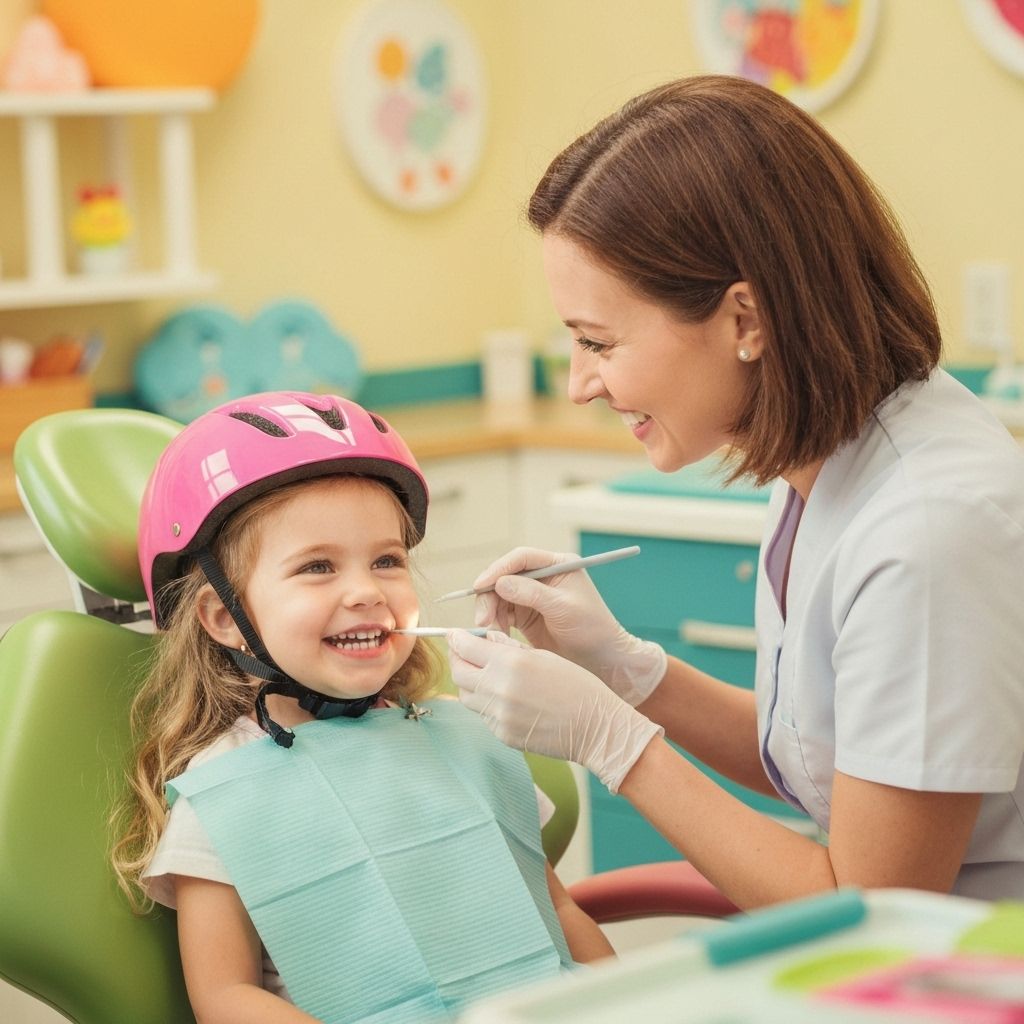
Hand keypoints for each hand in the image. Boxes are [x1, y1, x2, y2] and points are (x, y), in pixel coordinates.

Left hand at [448, 630, 662, 792]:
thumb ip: (508, 648)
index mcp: (510, 663)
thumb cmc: (576, 685)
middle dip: (457, 659)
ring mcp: (498, 716)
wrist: (595, 726)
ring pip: (466, 695)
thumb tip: (484, 640)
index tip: (456, 634)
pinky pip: (483, 715)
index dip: (457, 638)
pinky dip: (486, 703)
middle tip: (462, 653)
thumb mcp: (543, 655)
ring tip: (483, 674)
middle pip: (458, 672)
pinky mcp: (502, 734)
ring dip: (469, 682)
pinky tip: (503, 697)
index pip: (466, 647)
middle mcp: (499, 689)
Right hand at [472, 547, 666, 705]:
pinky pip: (502, 613)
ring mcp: (532, 595)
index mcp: (557, 564)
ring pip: (499, 596)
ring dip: (490, 612)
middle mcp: (543, 576)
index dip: (498, 569)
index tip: (481, 585)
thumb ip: (532, 594)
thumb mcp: (563, 608)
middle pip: (504, 576)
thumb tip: (500, 582)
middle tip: (483, 620)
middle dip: (490, 596)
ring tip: (492, 633)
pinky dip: (496, 623)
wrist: (601, 658)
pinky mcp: (526, 614)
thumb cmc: (591, 628)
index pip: (521, 558)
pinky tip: (499, 637)